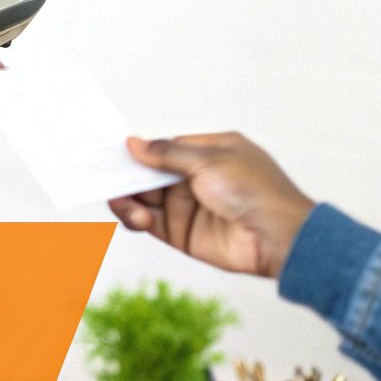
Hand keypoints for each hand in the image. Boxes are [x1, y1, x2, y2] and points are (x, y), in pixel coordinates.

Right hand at [107, 133, 315, 278]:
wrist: (279, 238)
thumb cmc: (254, 189)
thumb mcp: (208, 160)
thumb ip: (166, 154)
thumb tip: (133, 143)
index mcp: (208, 152)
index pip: (162, 148)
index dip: (137, 151)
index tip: (110, 152)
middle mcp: (195, 178)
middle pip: (148, 175)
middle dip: (126, 175)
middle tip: (101, 175)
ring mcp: (188, 207)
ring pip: (144, 200)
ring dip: (128, 199)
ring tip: (125, 203)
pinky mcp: (182, 234)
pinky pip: (149, 223)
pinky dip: (136, 219)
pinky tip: (136, 217)